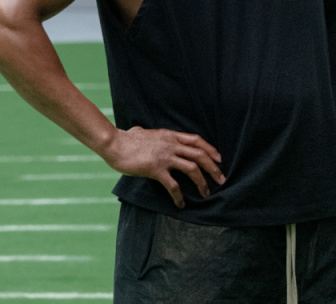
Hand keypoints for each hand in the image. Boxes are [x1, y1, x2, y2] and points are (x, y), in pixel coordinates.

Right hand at [101, 126, 224, 208]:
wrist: (114, 144)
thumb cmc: (126, 139)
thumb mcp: (143, 132)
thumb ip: (148, 133)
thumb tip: (140, 131)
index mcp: (171, 136)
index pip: (197, 140)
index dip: (211, 149)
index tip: (219, 159)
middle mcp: (172, 145)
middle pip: (200, 155)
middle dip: (214, 168)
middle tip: (221, 179)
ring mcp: (165, 157)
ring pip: (192, 169)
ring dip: (202, 182)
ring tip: (206, 193)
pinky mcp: (156, 170)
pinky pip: (173, 185)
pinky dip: (179, 196)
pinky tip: (181, 204)